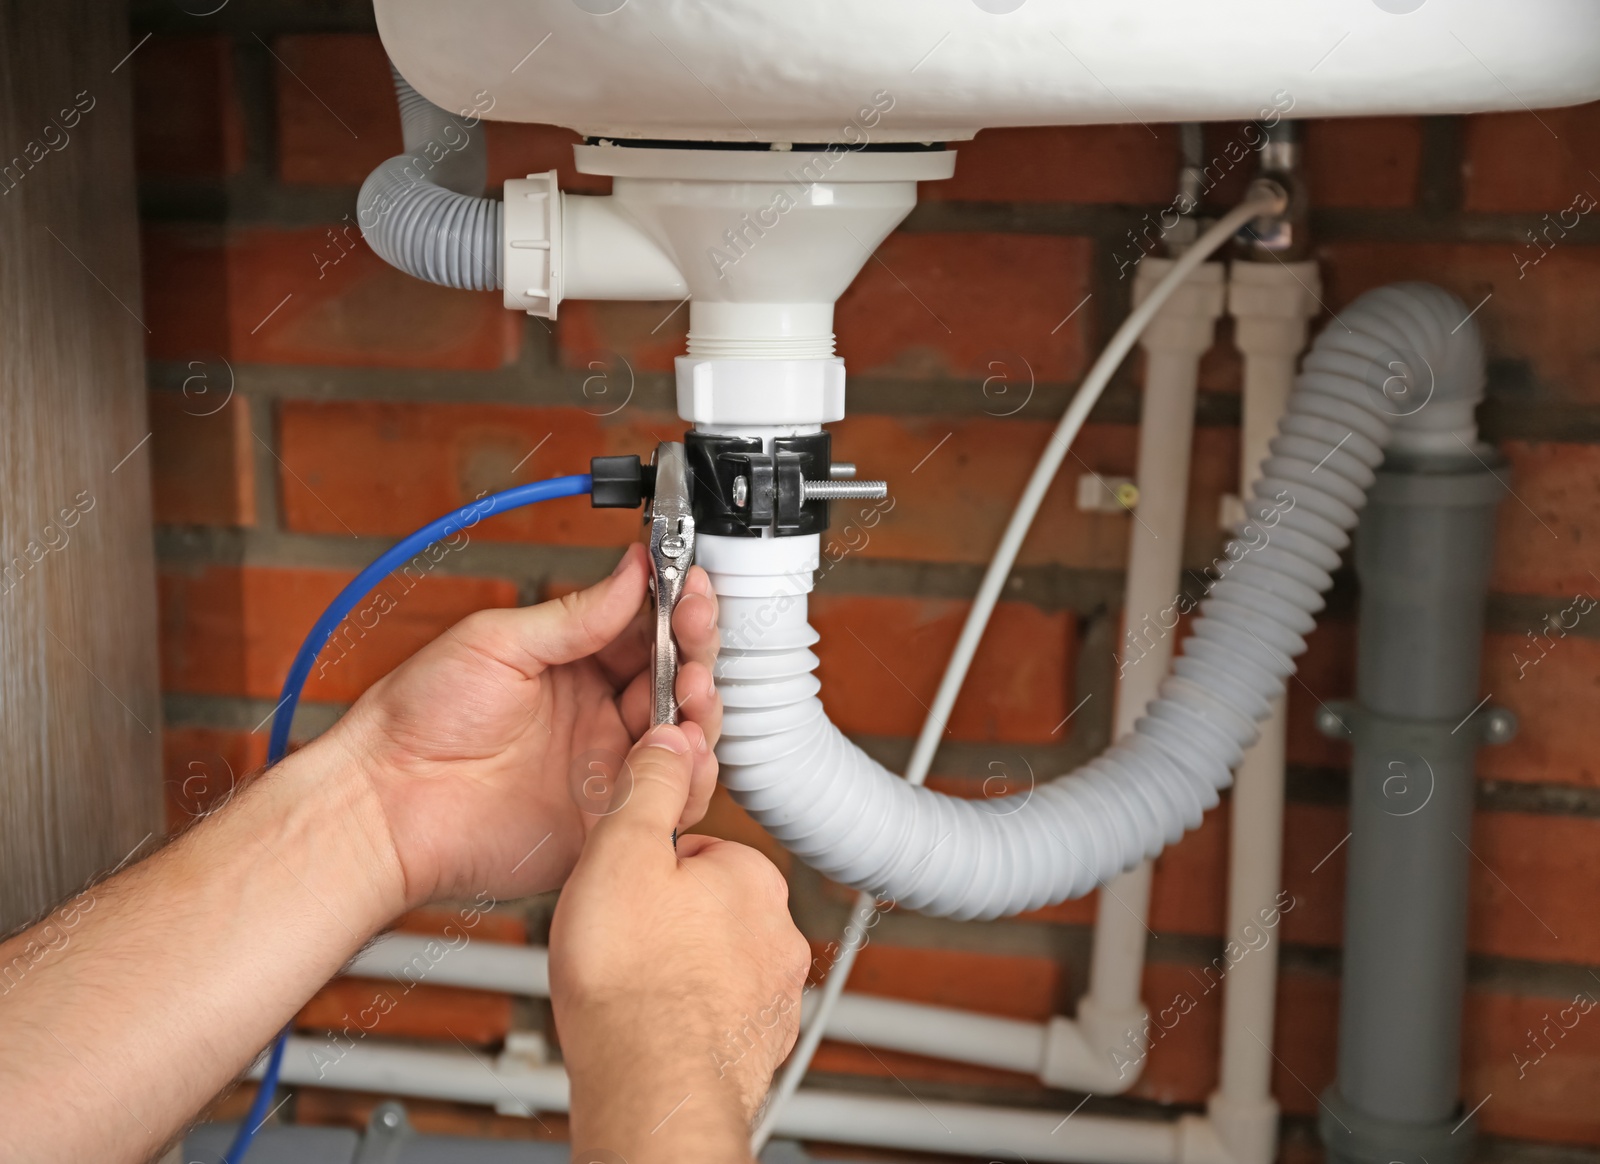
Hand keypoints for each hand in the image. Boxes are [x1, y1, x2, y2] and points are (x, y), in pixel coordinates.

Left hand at [324, 542, 722, 908]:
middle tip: (695, 628)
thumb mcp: (497, 642)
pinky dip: (688, 774)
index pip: (646, 631)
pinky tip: (684, 747)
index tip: (692, 586)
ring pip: (683, 737)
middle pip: (676, 679)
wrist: (386, 802)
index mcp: (574, 666)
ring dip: (701, 706)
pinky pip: (667, 799)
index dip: (676, 609)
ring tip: (693, 685)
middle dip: (696, 649)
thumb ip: (575, 615)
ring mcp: (606, 768)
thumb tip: (633, 570)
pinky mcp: (607, 820)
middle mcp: (599, 716)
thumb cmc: (417, 719)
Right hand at [551, 724, 808, 1161]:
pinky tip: (653, 1025)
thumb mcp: (622, 852)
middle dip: (666, 921)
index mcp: (752, 876)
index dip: (647, 868)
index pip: (698, 850)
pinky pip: (720, 1016)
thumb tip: (670, 738)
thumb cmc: (631, 980)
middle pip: (708, 907)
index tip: (620, 890)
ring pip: (716, 964)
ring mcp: (775, 994)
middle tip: (620, 942)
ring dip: (678, 971)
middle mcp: (779, 932)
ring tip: (633, 988)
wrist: (652, 1088)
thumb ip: (648, 788)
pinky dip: (690, 1019)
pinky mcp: (760, 1046)